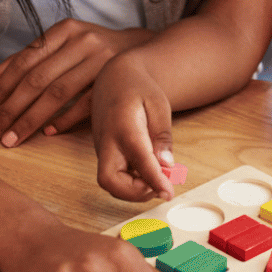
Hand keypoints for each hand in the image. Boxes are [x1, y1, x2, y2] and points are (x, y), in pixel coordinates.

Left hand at [0, 20, 150, 146]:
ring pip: (58, 93)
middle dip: (11, 108)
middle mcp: (83, 42)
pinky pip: (86, 104)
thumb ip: (26, 60)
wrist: (139, 50)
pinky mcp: (115, 82)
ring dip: (31, 119)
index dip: (2, 86)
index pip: (25, 61)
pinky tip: (48, 133)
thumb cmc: (91, 50)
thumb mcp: (61, 45)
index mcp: (65, 30)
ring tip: (12, 138)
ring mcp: (101, 61)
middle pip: (38, 79)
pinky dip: (65, 120)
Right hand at [91, 55, 177, 200]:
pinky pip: (114, 177)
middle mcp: (107, 141)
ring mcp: (103, 150)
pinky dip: (131, 183)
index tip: (169, 193)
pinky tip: (149, 171)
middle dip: (134, 193)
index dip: (154, 179)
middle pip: (108, 180)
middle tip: (160, 185)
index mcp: (123, 125)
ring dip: (134, 190)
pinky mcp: (105, 155)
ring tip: (159, 177)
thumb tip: (167, 164)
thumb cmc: (139, 88)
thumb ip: (162, 135)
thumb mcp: (158, 104)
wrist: (115, 78)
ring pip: (110, 183)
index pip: (138, 159)